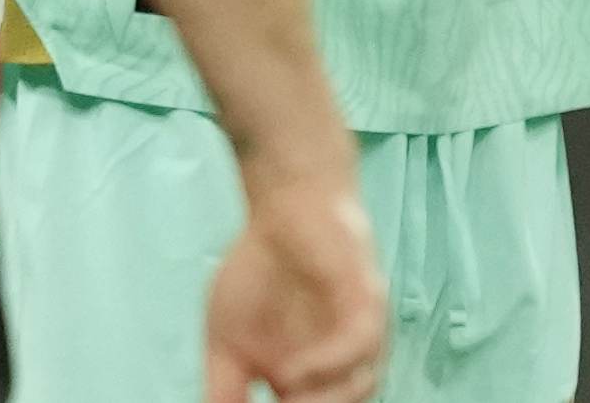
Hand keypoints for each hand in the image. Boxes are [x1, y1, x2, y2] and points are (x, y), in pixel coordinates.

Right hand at [201, 172, 387, 402]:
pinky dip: (330, 364)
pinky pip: (361, 341)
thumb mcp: (225, 341)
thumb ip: (222, 389)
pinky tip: (291, 374)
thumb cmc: (259, 269)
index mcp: (312, 379)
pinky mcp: (367, 297)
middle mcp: (343, 362)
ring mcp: (359, 331)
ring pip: (361, 385)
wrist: (283, 204)